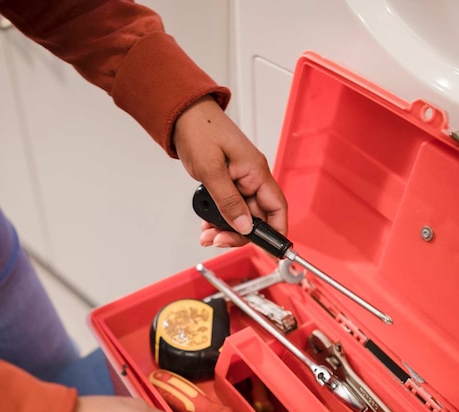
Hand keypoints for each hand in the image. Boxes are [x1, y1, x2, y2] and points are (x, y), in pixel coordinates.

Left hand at [173, 96, 287, 247]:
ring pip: (240, 214)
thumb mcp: (212, 170)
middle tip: (218, 240)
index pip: (277, 208)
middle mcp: (251, 177)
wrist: (181, 114)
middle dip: (239, 233)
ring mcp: (239, 180)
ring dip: (225, 228)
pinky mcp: (226, 181)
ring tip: (207, 234)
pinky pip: (228, 206)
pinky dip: (218, 218)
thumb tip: (245, 227)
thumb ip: (228, 201)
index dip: (276, 231)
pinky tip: (206, 224)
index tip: (270, 250)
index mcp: (256, 171)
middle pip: (256, 216)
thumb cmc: (199, 130)